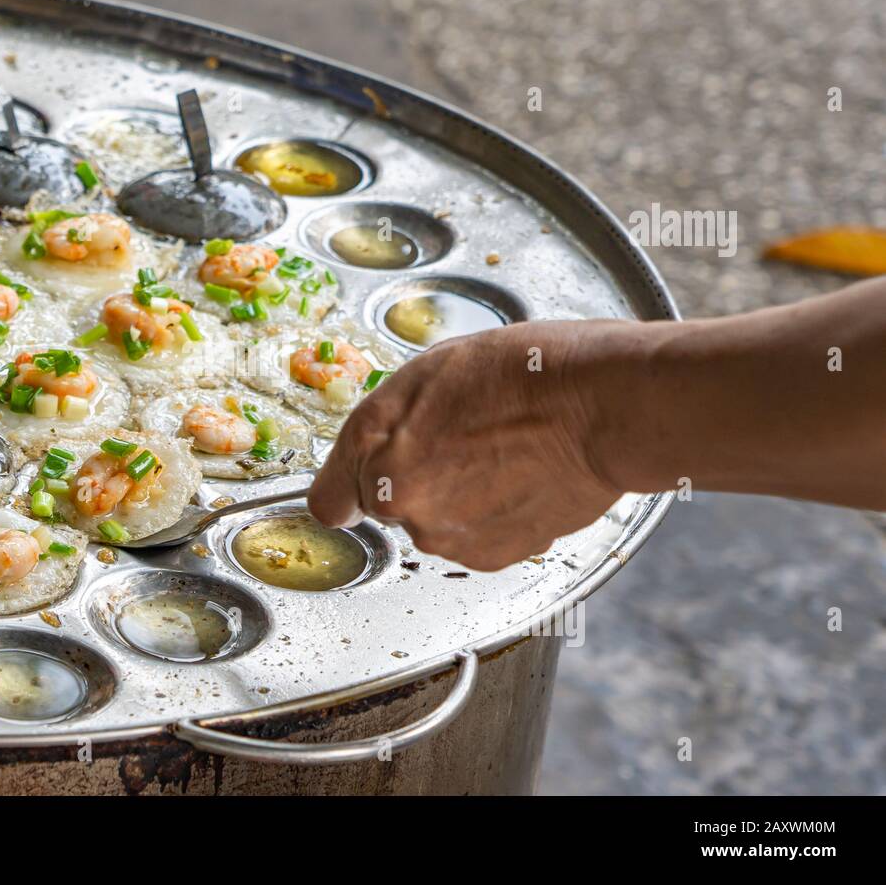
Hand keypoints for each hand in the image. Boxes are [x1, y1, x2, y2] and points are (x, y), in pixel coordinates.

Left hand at [308, 321, 627, 570]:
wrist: (602, 407)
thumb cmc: (524, 374)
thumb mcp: (427, 373)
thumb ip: (379, 428)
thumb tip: (352, 480)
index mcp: (374, 449)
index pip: (329, 499)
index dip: (346, 484)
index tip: (357, 481)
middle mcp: (400, 501)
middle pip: (386, 504)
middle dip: (412, 477)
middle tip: (459, 439)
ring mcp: (444, 535)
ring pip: (431, 521)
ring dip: (453, 496)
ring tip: (497, 453)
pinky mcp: (487, 556)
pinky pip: (470, 539)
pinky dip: (487, 517)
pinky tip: (516, 479)